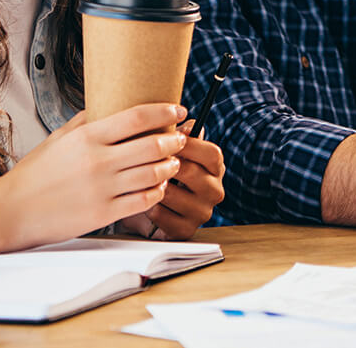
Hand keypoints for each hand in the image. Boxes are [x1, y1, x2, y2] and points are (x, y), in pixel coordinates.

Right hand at [0, 103, 186, 248]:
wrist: (12, 210)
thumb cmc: (34, 174)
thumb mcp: (59, 138)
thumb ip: (86, 121)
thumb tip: (109, 106)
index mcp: (87, 137)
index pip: (137, 117)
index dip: (164, 112)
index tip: (178, 110)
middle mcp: (98, 161)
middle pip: (152, 145)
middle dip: (174, 140)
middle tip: (180, 137)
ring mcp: (103, 189)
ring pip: (153, 174)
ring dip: (170, 166)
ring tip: (173, 162)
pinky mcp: (104, 214)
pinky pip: (143, 201)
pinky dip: (157, 192)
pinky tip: (159, 186)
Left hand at [141, 120, 224, 239]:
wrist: (146, 204)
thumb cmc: (161, 171)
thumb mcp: (171, 150)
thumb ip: (180, 136)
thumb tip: (188, 124)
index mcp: (215, 168)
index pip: (211, 153)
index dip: (188, 145)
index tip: (165, 140)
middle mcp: (214, 191)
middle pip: (191, 172)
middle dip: (164, 165)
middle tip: (146, 160)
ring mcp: (202, 212)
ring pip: (173, 195)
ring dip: (153, 187)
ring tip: (140, 181)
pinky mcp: (185, 230)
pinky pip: (164, 217)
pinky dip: (150, 208)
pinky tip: (143, 202)